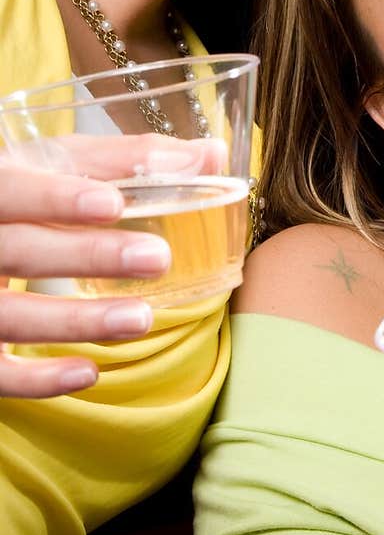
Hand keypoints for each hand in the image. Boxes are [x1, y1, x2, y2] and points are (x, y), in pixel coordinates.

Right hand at [0, 133, 223, 398]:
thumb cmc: (24, 197)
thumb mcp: (60, 165)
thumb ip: (127, 160)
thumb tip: (212, 155)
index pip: (12, 189)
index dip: (57, 197)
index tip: (113, 203)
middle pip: (18, 250)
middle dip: (87, 255)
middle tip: (158, 258)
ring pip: (9, 314)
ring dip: (76, 320)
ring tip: (141, 319)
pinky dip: (40, 379)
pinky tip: (90, 373)